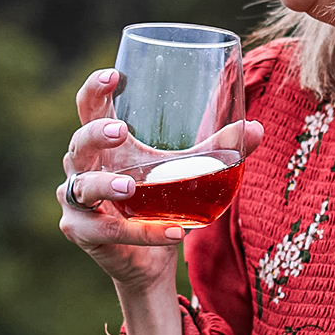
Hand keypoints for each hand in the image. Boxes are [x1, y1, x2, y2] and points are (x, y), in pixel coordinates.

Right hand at [58, 68, 262, 334]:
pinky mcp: (83, 233)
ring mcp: (78, 202)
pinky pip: (108, 232)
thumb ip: (221, 149)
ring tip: (131, 188)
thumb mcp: (189, 171)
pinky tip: (175, 233)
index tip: (114, 75)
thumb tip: (256, 128)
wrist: (153, 258)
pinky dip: (144, 233)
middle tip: (121, 131)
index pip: (90, 108)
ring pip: (83, 188)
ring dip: (106, 186)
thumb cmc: (163, 201)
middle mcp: (86, 168)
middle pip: (79, 143)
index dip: (95, 89)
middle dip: (96, 134)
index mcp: (108, 145)